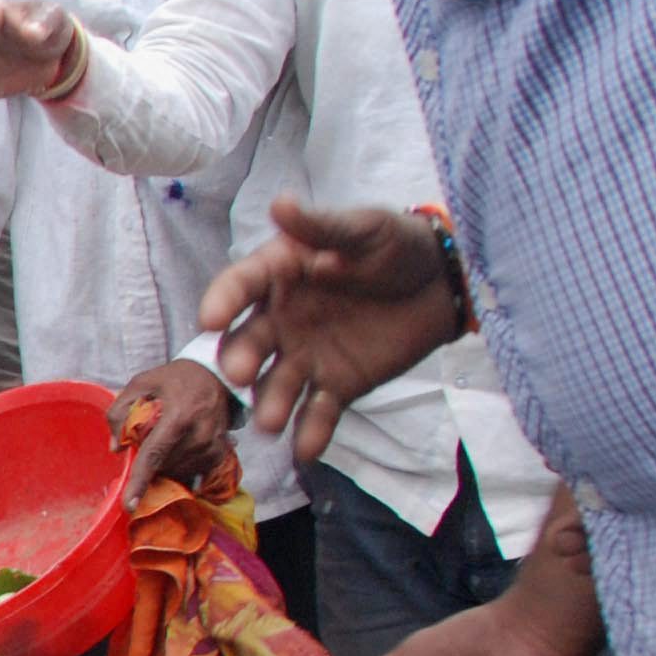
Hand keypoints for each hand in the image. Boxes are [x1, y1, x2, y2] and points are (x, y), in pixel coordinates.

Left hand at [109, 359, 236, 492]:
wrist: (215, 376)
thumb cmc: (173, 379)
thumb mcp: (140, 383)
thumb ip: (120, 412)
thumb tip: (116, 448)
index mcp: (179, 416)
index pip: (155, 455)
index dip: (140, 481)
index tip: (130, 505)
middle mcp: (199, 436)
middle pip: (162, 465)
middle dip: (149, 458)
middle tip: (151, 434)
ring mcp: (212, 447)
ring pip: (175, 471)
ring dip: (164, 462)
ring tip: (168, 436)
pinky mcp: (219, 455)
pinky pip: (191, 472)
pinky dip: (178, 463)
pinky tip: (179, 446)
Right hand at [201, 198, 464, 466]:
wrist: (446, 283)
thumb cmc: (397, 245)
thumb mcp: (365, 227)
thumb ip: (323, 226)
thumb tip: (281, 204)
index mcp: (279, 276)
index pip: (240, 287)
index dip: (222, 301)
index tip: (209, 320)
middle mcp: (282, 320)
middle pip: (248, 343)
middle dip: (239, 360)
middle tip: (238, 374)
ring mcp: (306, 356)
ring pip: (277, 384)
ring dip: (270, 404)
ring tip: (272, 423)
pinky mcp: (337, 385)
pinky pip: (319, 412)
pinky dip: (311, 434)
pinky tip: (306, 451)